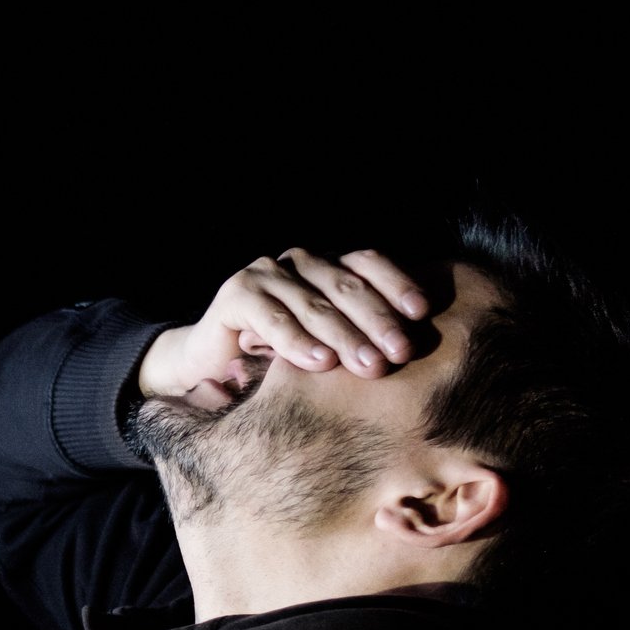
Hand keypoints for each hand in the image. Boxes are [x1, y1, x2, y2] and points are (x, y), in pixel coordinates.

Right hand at [136, 248, 431, 408]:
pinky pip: (273, 318)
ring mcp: (266, 275)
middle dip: (377, 321)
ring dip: (345, 336)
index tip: (421, 315)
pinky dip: (297, 341)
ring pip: (314, 303)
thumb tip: (412, 348)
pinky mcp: (236, 294)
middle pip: (346, 284)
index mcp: (325, 267)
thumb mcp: (323, 344)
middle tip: (400, 353)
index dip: (396, 285)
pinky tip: (319, 362)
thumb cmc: (276, 360)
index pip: (368, 264)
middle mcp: (298, 263)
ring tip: (369, 366)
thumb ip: (357, 336)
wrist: (208, 366)